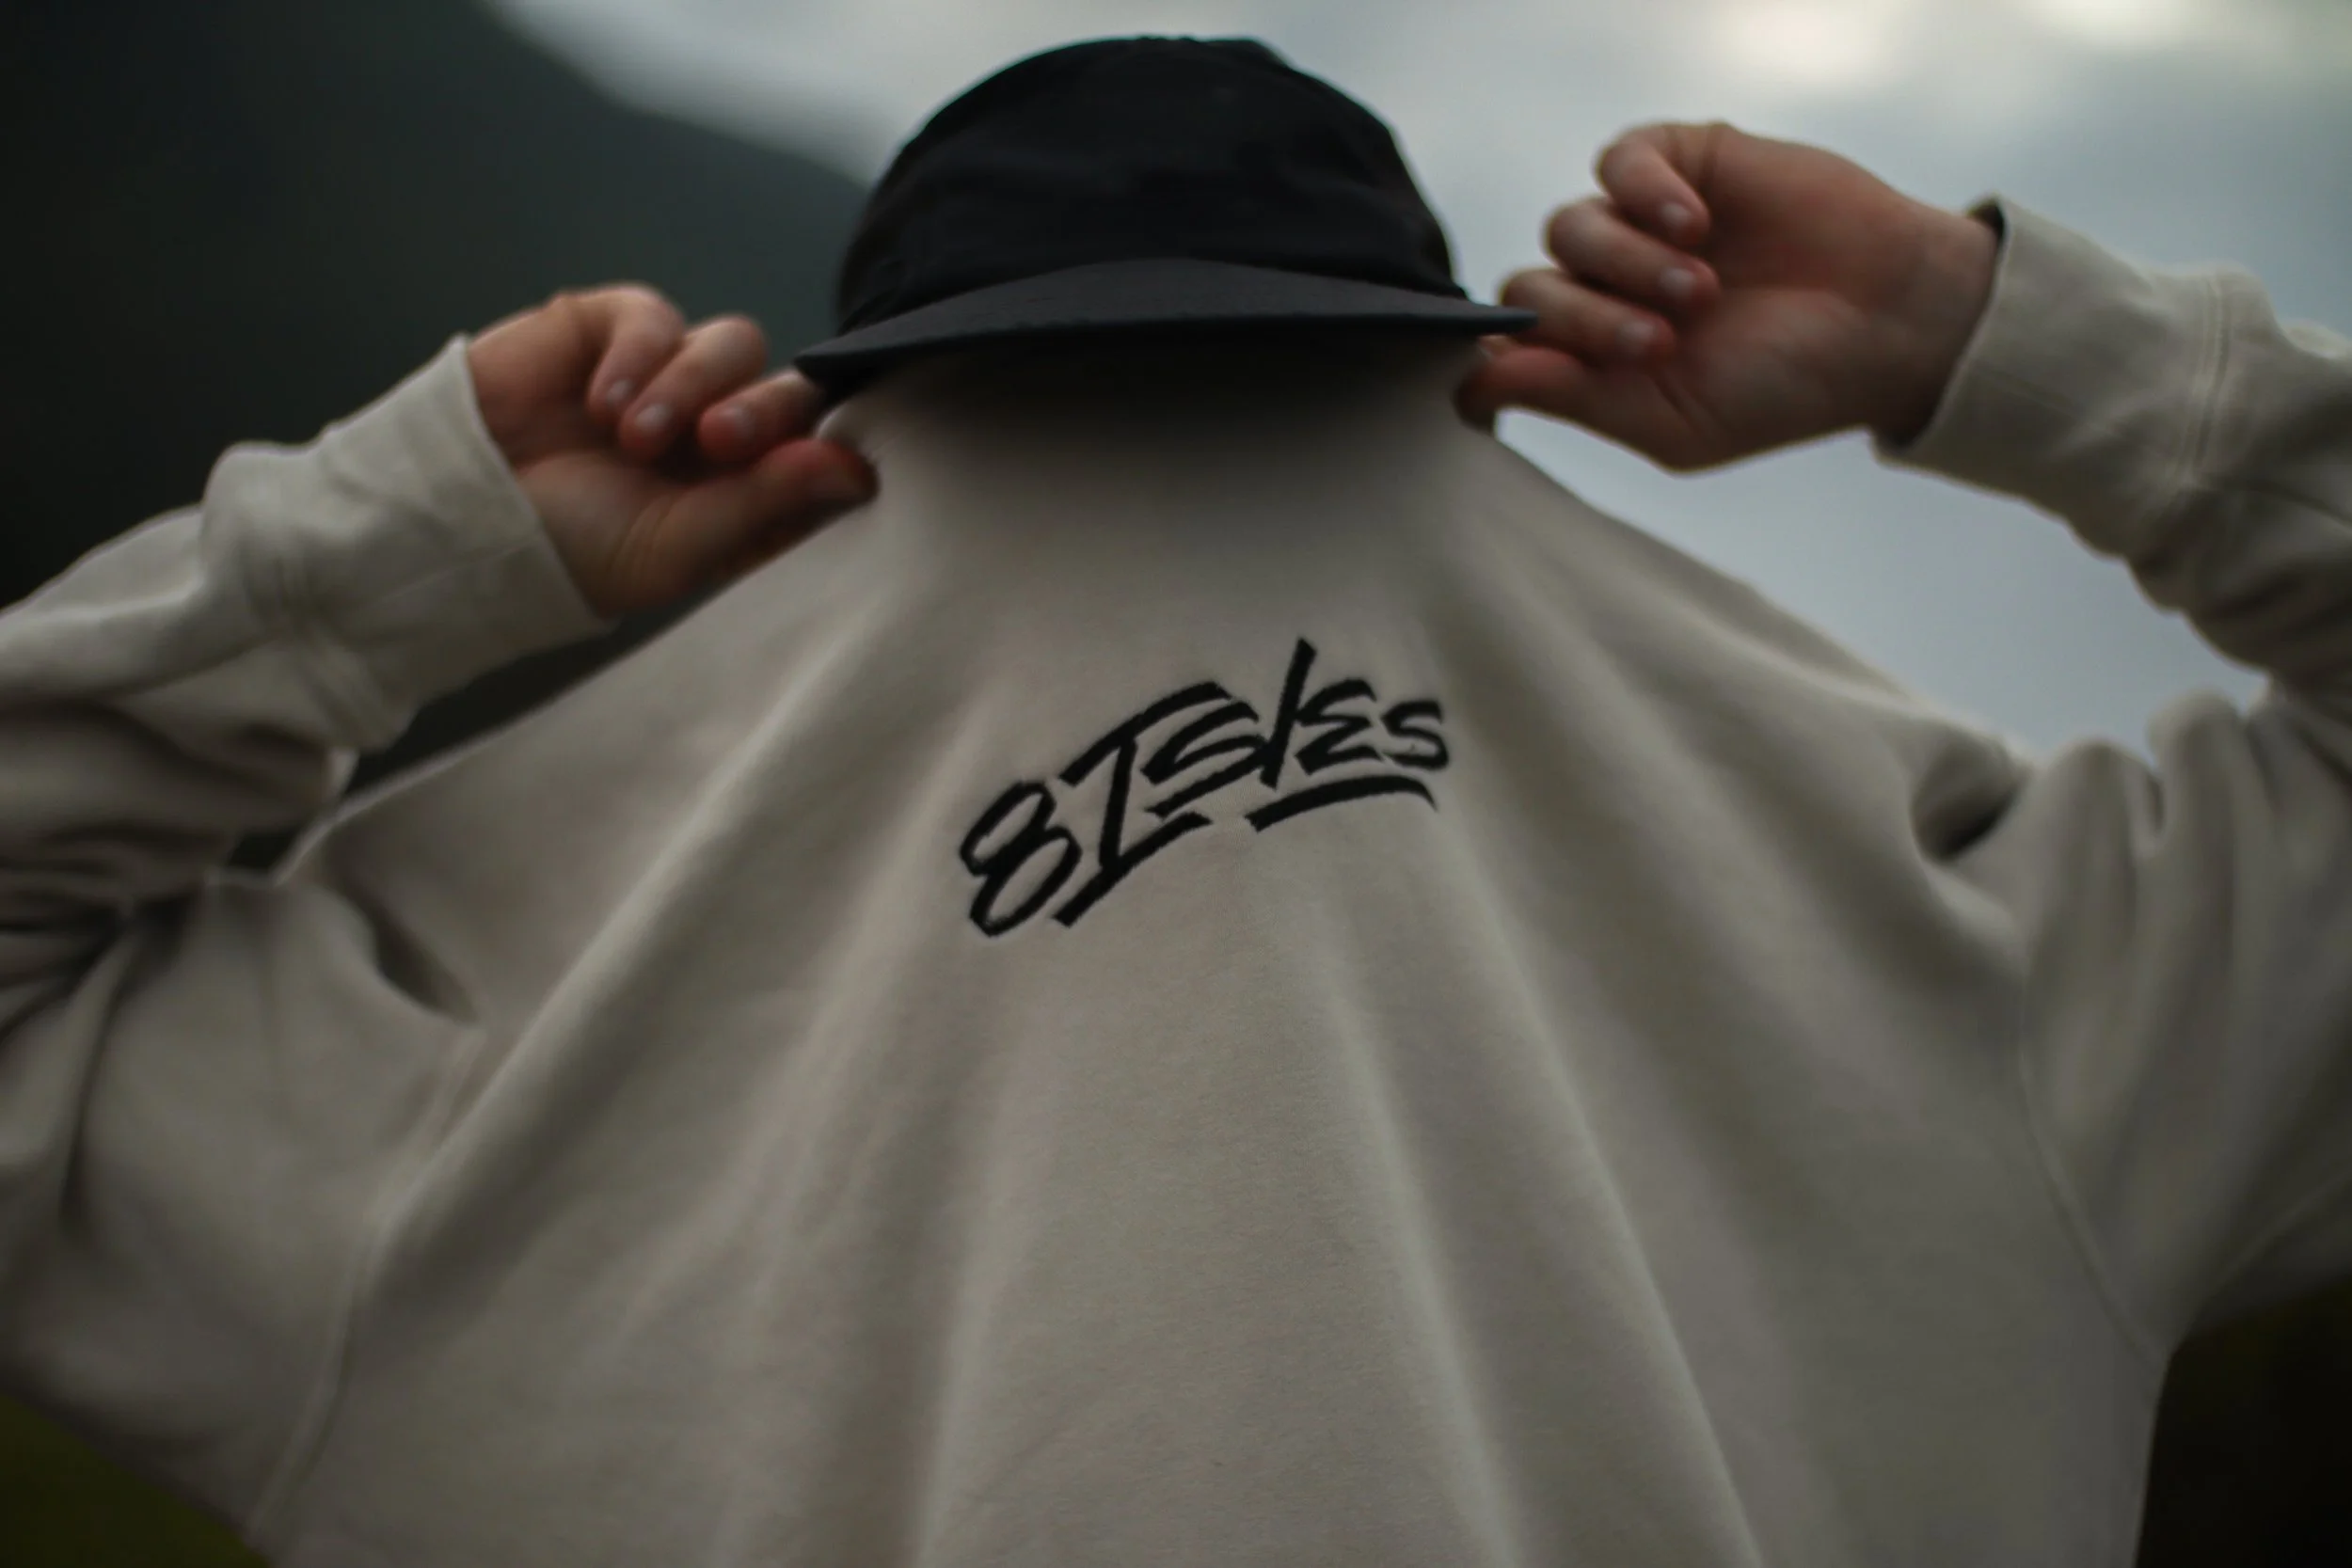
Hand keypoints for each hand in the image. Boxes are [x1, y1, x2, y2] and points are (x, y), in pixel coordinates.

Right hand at [467, 287, 874, 617]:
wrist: (455, 514)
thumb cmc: (569, 549)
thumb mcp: (678, 547)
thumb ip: (768, 504)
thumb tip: (859, 471)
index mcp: (745, 493)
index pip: (819, 451)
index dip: (824, 447)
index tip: (815, 462)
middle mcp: (717, 432)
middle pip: (788, 390)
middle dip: (762, 412)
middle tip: (719, 441)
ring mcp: (668, 377)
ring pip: (733, 345)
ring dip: (691, 384)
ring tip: (634, 435)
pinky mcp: (612, 330)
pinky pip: (657, 315)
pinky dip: (638, 355)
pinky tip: (601, 403)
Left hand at [1457, 121, 1999, 469]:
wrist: (1891, 323)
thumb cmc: (1786, 386)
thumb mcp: (1671, 420)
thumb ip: (1572, 398)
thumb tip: (1472, 385)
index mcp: (1596, 363)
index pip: (1506, 348)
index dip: (1504, 355)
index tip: (1547, 369)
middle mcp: (1606, 292)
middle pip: (1530, 291)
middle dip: (1583, 320)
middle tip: (1659, 341)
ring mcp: (1638, 225)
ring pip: (1568, 229)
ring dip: (1624, 264)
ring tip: (1698, 290)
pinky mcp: (1680, 163)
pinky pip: (1619, 161)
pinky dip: (1644, 192)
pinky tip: (1694, 224)